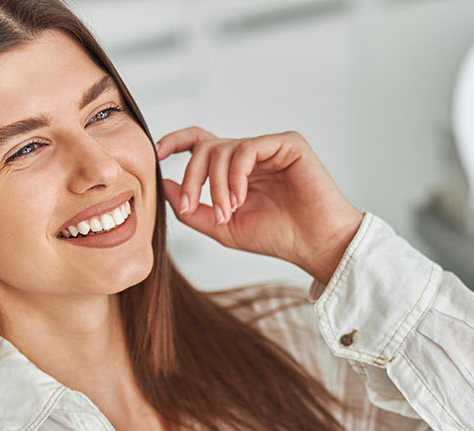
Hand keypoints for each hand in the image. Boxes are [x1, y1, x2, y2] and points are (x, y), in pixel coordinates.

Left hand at [154, 127, 363, 283]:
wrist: (315, 245)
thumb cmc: (277, 237)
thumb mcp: (223, 228)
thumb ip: (191, 209)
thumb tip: (163, 185)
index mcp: (237, 170)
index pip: (202, 143)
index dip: (177, 141)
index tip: (157, 153)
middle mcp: (252, 154)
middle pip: (207, 147)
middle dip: (192, 176)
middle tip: (190, 205)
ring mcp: (270, 147)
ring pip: (224, 148)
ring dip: (216, 184)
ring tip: (227, 211)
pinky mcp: (288, 144)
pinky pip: (248, 148)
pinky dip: (236, 174)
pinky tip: (240, 198)